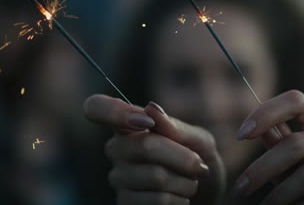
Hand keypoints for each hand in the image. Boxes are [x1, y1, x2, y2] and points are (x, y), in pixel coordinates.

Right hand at [84, 94, 224, 204]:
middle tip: (198, 165)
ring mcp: (119, 178)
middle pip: (146, 146)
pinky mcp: (126, 204)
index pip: (97, 107)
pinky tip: (180, 198)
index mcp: (129, 124)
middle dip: (183, 157)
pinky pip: (158, 201)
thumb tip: (151, 108)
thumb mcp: (197, 138)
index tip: (146, 122)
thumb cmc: (197, 159)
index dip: (114, 111)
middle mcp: (117, 149)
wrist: (206, 195)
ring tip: (190, 183)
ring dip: (186, 182)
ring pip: (157, 176)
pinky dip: (180, 200)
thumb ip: (175, 126)